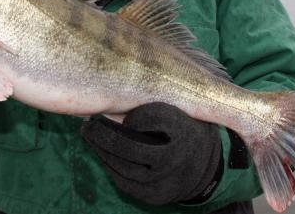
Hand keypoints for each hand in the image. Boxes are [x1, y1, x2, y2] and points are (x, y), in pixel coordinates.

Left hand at [81, 102, 222, 204]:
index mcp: (183, 130)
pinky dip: (110, 166)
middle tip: (88, 125)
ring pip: (124, 167)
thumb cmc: (184, 129)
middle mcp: (176, 157)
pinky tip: (102, 154)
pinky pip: (126, 182)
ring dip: (101, 151)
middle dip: (103, 136)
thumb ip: (150, 106)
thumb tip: (112, 98)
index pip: (151, 118)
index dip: (131, 115)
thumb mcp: (176, 111)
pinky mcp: (157, 196)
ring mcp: (166, 180)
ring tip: (90, 136)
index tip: (116, 106)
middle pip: (130, 147)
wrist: (206, 166)